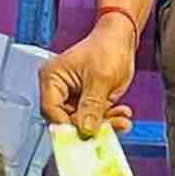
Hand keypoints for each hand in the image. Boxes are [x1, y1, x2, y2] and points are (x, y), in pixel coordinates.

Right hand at [39, 15, 136, 136]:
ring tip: (122, 120)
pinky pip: (96, 118)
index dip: (67, 126)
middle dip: (91, 126)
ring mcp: (75, 98)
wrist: (122, 40)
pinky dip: (111, 119)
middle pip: (68, 120)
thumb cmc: (107, 47)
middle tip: (109, 129)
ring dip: (105, 123)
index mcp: (52, 79)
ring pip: (84, 122)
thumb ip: (92, 106)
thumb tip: (85, 129)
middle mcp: (60, 90)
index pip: (51, 111)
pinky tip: (122, 114)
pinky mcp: (89, 102)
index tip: (83, 135)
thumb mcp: (100, 78)